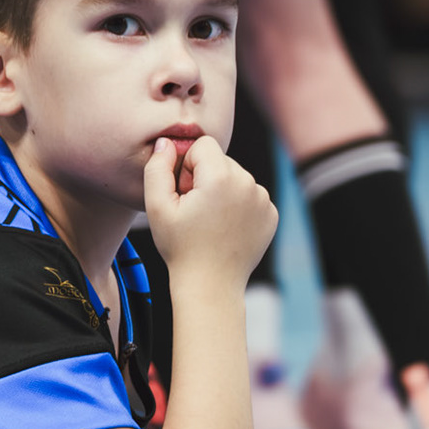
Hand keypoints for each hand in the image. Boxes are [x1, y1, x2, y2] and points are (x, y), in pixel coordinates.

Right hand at [143, 135, 276, 286]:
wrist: (210, 285)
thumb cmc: (180, 247)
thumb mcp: (157, 207)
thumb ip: (157, 168)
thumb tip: (166, 142)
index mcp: (221, 176)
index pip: (203, 145)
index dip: (187, 166)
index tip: (185, 193)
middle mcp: (248, 183)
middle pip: (220, 159)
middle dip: (205, 177)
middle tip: (195, 210)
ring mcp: (263, 199)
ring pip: (236, 176)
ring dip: (222, 190)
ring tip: (210, 220)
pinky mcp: (270, 213)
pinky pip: (250, 195)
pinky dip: (238, 205)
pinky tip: (226, 228)